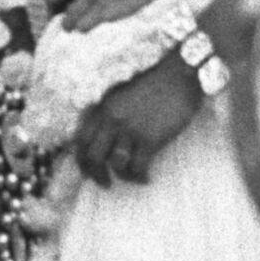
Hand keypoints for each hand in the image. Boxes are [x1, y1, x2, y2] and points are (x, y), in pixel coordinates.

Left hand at [72, 48, 200, 185]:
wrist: (178, 76)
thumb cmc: (154, 84)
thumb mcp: (122, 95)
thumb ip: (111, 112)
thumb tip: (105, 136)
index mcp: (103, 107)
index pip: (81, 138)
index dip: (81, 159)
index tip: (87, 170)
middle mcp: (111, 118)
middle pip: (93, 155)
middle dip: (95, 174)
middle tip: (105, 184)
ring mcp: (130, 129)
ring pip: (115, 164)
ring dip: (122, 177)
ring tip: (133, 178)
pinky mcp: (150, 138)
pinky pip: (138, 167)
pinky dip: (140, 177)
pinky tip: (146, 178)